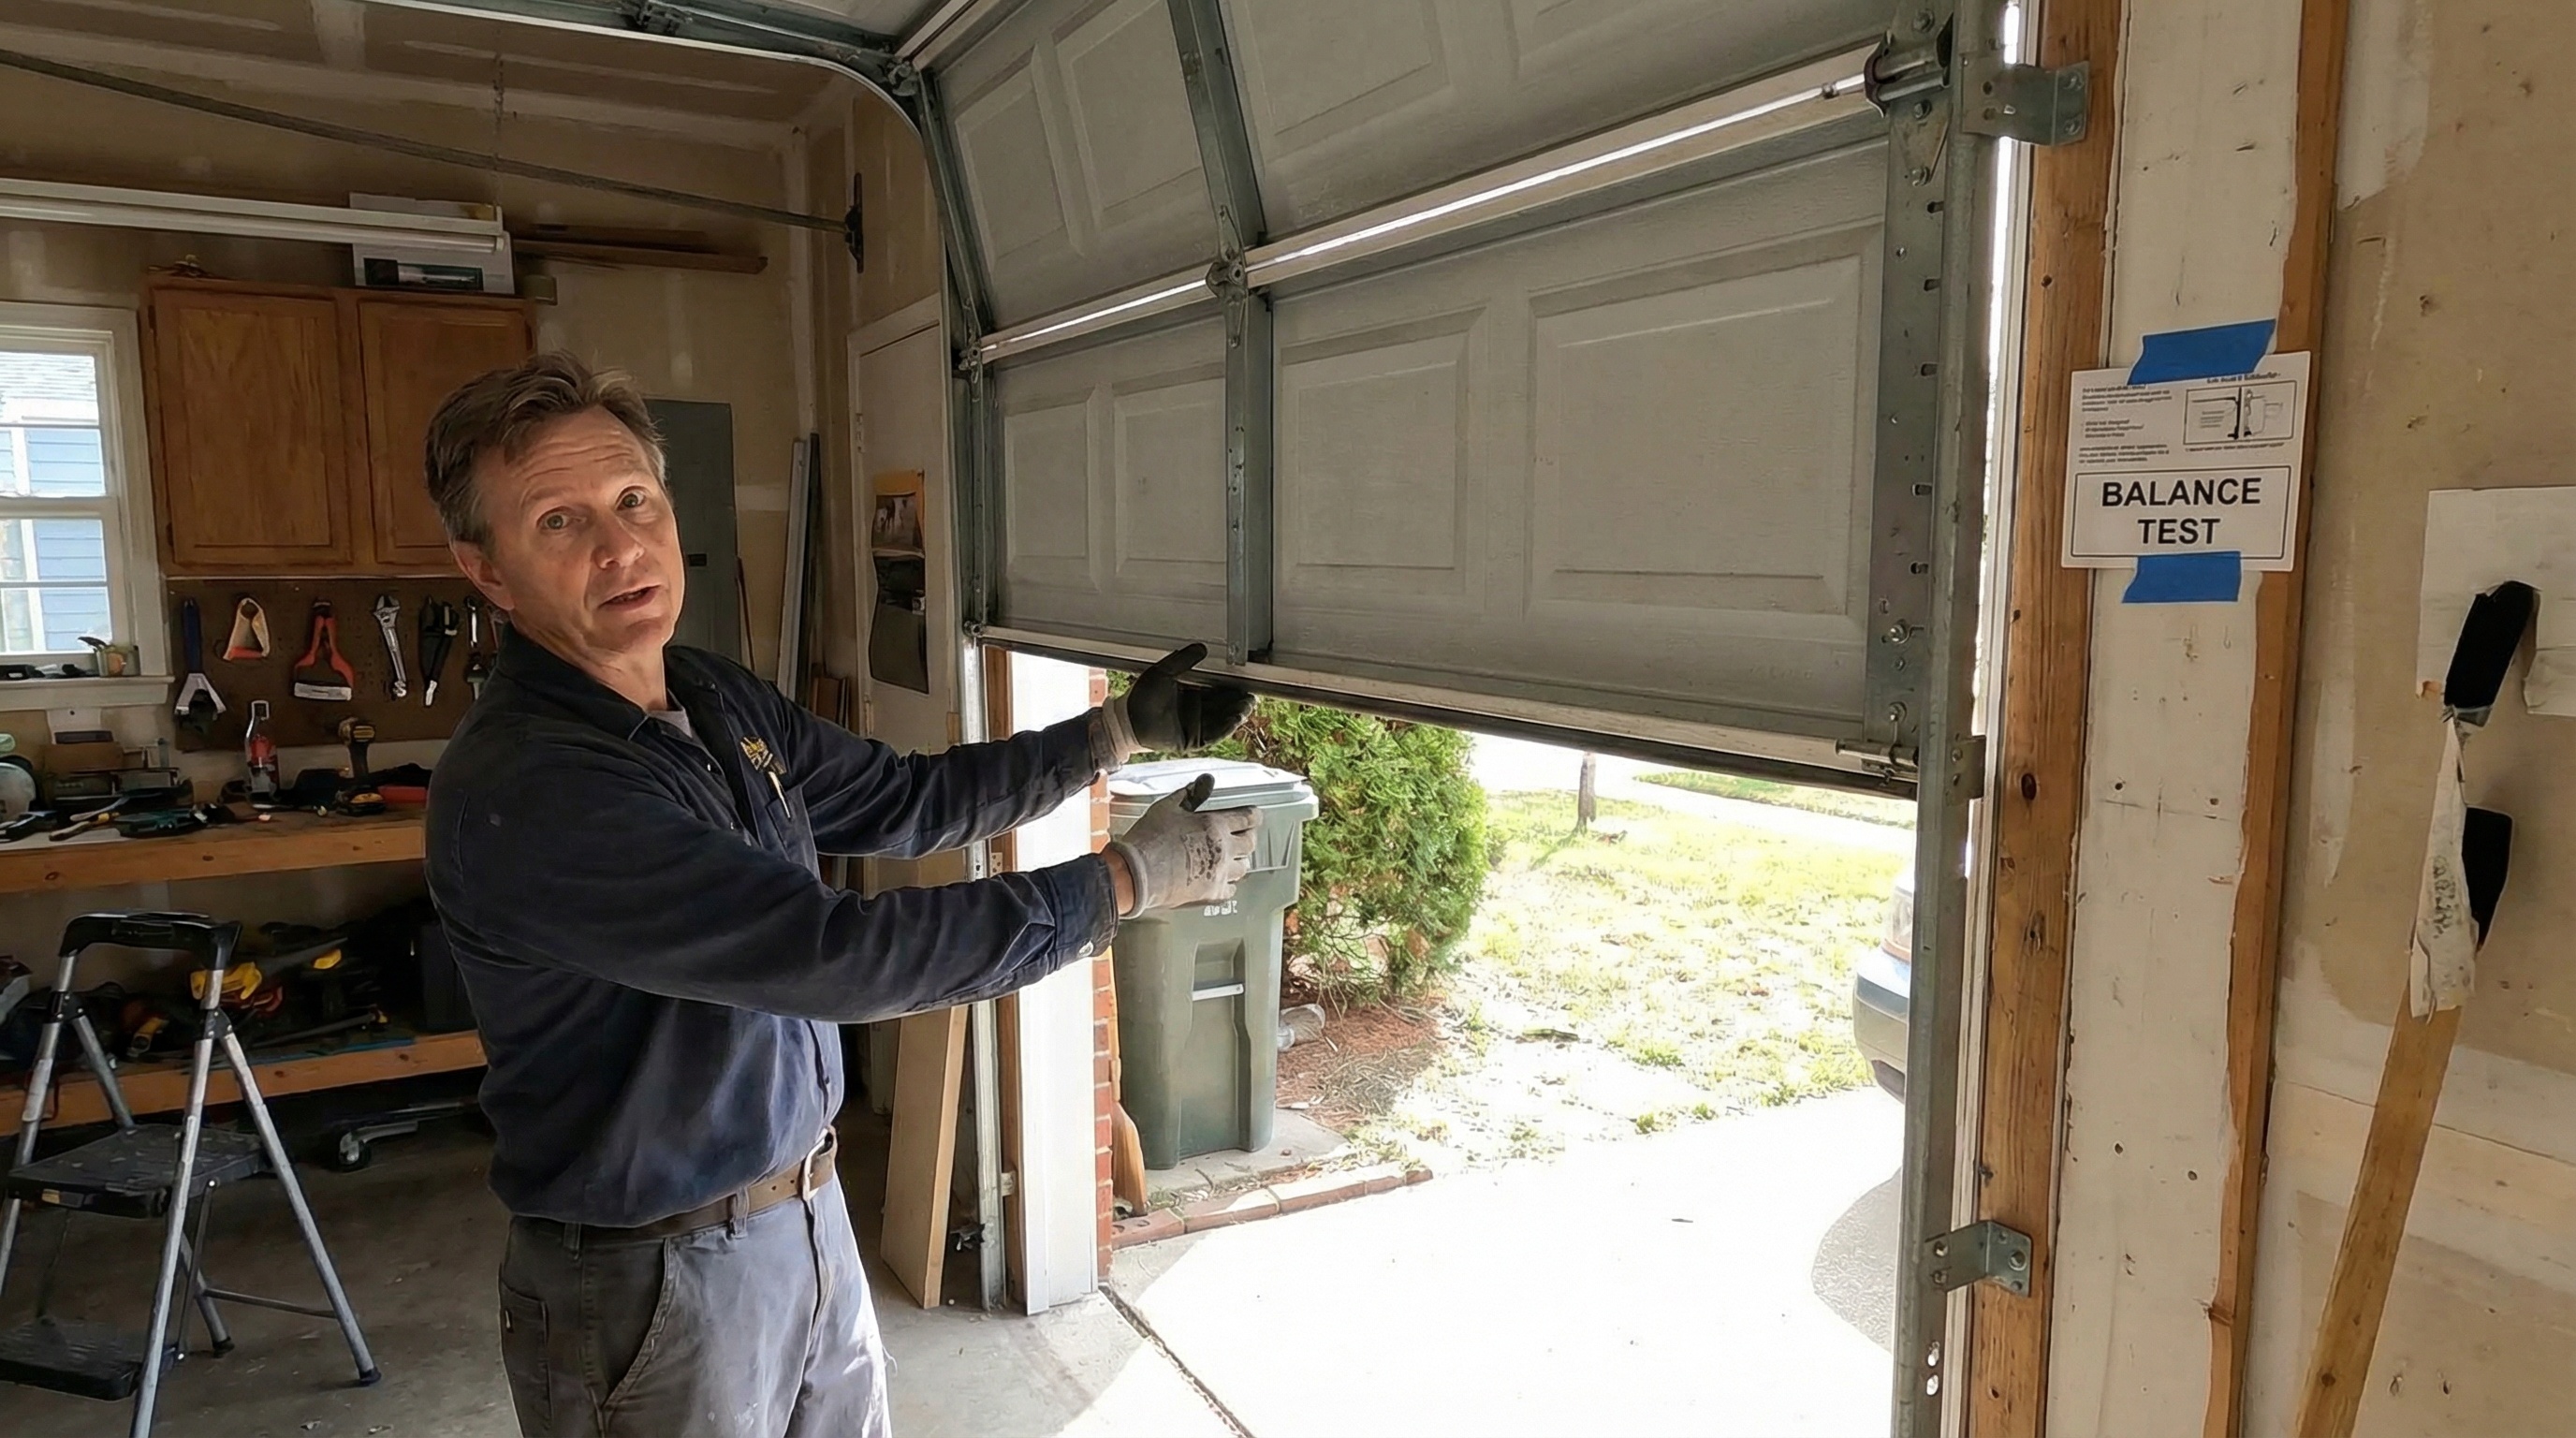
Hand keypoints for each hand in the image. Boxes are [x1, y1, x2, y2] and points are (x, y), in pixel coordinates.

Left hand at [1097, 644, 1254, 764]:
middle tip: (1251, 694)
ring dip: (1236, 713)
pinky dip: (1226, 727)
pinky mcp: (1193, 739)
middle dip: (1239, 700)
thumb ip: (1182, 660)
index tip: (1244, 681)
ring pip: (1223, 719)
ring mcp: (1196, 725)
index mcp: (1191, 693)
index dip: (1232, 686)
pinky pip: (1214, 734)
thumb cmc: (1141, 696)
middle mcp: (1196, 710)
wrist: (1129, 721)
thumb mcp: (1163, 672)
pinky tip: (1235, 719)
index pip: (1218, 689)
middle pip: (1224, 705)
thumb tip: (1201, 648)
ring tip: (1247, 705)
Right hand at [1106, 774, 1259, 915]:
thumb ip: (1190, 794)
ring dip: (1239, 861)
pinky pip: (1231, 889)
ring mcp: (1219, 874)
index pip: (1248, 818)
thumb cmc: (1149, 839)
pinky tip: (1220, 879)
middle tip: (1241, 835)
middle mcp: (1224, 850)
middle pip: (1250, 843)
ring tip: (1230, 858)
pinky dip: (1229, 883)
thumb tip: (1205, 780)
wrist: (1137, 874)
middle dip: (1248, 837)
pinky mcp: (1211, 894)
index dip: (1253, 816)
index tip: (1253, 816)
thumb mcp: (1167, 808)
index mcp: (1215, 825)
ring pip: (1244, 868)